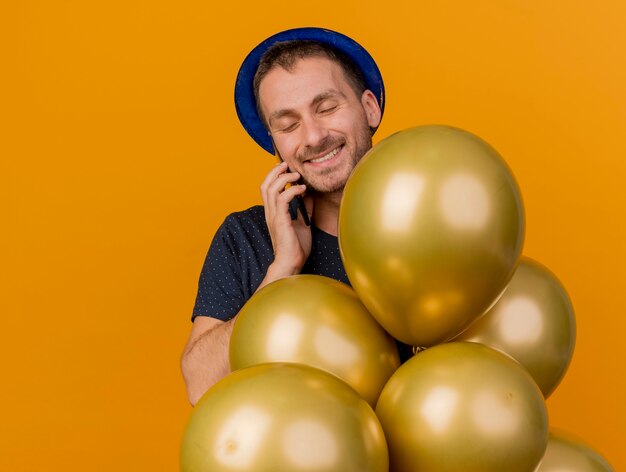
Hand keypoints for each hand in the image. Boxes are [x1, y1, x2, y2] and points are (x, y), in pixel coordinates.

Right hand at [260, 162, 313, 277]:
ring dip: (284, 178)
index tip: (287, 169)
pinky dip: (292, 190)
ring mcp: (274, 216)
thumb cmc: (295, 247)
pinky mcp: (281, 221)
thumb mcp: (303, 224)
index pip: (267, 189)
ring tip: (297, 175)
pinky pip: (283, 199)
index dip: (274, 176)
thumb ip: (304, 210)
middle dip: (275, 171)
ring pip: (271, 189)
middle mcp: (270, 213)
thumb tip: (309, 197)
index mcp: (273, 213)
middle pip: (265, 185)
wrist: (291, 263)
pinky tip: (302, 190)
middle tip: (288, 165)